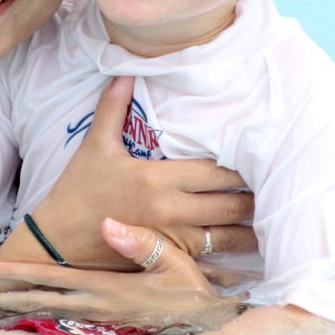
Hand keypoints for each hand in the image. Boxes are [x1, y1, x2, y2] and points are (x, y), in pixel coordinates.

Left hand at [0, 218, 245, 328]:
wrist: (206, 326)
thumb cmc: (190, 292)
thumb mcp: (173, 263)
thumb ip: (140, 244)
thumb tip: (108, 225)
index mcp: (105, 288)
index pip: (51, 279)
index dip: (17, 274)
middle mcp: (94, 305)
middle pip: (38, 299)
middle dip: (1, 295)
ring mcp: (97, 316)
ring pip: (46, 309)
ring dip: (14, 303)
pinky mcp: (104, 319)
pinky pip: (61, 314)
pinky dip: (37, 309)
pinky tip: (26, 305)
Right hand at [28, 77, 256, 267]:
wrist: (58, 241)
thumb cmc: (79, 189)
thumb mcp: (95, 145)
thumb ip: (112, 108)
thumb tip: (126, 73)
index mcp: (157, 180)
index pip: (215, 173)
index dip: (242, 168)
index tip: (261, 159)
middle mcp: (171, 212)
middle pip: (229, 205)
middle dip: (254, 197)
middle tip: (276, 187)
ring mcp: (172, 241)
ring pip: (226, 236)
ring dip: (250, 228)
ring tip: (271, 217)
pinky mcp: (167, 261)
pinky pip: (211, 260)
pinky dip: (232, 253)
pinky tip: (250, 248)